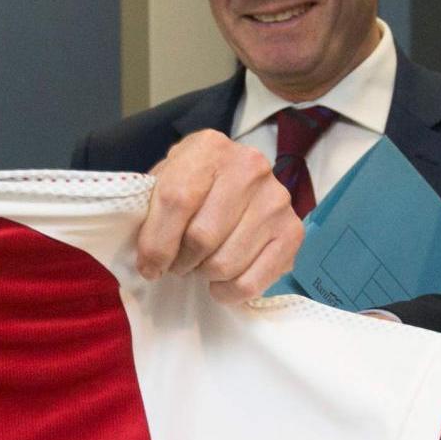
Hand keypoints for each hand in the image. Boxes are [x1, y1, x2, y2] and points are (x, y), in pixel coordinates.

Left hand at [135, 132, 301, 300]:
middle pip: (202, 237)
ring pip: (225, 264)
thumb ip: (151, 209)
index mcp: (210, 148)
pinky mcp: (293, 232)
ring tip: (200, 264)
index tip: (148, 266)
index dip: (156, 243)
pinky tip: (221, 280)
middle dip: (180, 262)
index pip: (177, 200)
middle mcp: (250, 167)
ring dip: (204, 275)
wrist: (237, 177)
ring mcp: (276, 200)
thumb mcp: (166, 178)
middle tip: (177, 262)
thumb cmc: (193, 182)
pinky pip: (252, 283)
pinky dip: (229, 292)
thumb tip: (147, 260)